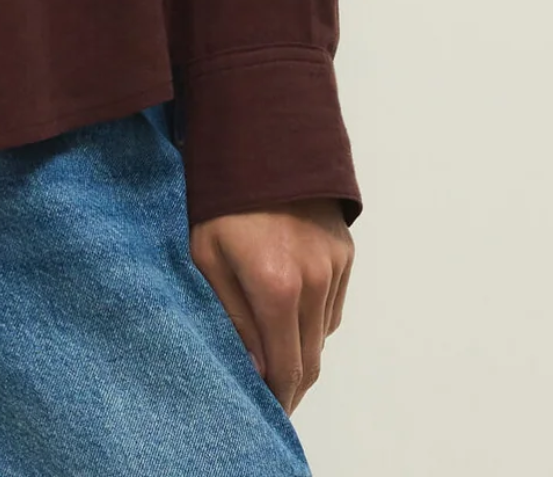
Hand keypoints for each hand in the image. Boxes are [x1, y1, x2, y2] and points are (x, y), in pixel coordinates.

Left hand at [190, 200, 353, 414]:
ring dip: (303, 352)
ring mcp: (334, 266)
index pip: (286, 368)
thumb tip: (255, 370)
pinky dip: (315, 321)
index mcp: (275, 287)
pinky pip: (332, 305)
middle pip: (310, 359)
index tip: (266, 413)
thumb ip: (233, 319)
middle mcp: (313, 282)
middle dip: (292, 386)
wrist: (259, 138)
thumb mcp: (207, 257)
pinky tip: (292, 317)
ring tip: (277, 356)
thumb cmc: (220, 199)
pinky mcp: (344, 252)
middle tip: (273, 400)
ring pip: (323, 334)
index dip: (278, 398)